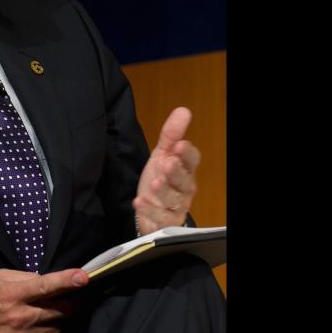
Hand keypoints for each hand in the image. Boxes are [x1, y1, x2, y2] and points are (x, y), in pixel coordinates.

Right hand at [0, 267, 88, 332]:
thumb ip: (23, 277)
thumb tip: (46, 281)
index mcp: (12, 295)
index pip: (46, 286)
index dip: (67, 281)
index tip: (84, 277)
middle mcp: (20, 318)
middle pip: (60, 311)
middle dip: (74, 302)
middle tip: (79, 296)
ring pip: (57, 328)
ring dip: (59, 319)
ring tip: (51, 312)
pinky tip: (39, 327)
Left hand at [133, 106, 200, 235]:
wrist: (149, 209)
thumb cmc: (160, 178)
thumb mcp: (162, 154)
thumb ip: (171, 135)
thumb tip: (183, 110)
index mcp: (185, 170)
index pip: (192, 161)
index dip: (187, 154)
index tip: (180, 145)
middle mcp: (184, 189)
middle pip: (184, 181)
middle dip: (176, 173)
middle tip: (166, 164)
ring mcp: (176, 207)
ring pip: (174, 200)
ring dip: (164, 191)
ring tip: (153, 183)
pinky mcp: (166, 222)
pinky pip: (161, 219)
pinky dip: (150, 211)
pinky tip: (139, 203)